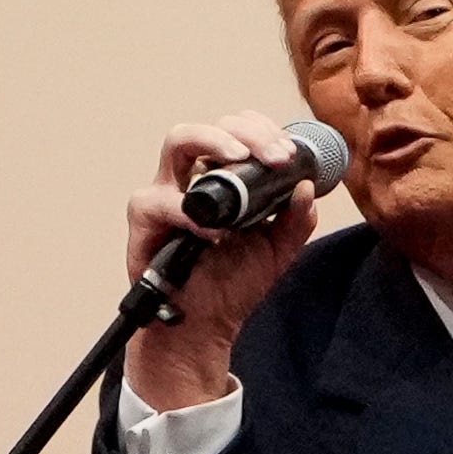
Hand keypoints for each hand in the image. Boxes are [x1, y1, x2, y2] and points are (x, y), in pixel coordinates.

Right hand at [120, 112, 320, 413]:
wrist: (205, 326)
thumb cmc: (233, 284)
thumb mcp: (278, 250)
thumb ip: (296, 220)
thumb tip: (307, 187)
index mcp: (223, 178)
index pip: (238, 131)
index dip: (264, 131)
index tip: (290, 153)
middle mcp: (192, 178)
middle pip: (211, 126)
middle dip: (247, 132)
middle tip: (277, 155)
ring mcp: (166, 194)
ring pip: (177, 141)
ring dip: (212, 141)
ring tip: (240, 156)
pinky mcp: (145, 221)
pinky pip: (161, 203)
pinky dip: (189, 211)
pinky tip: (217, 231)